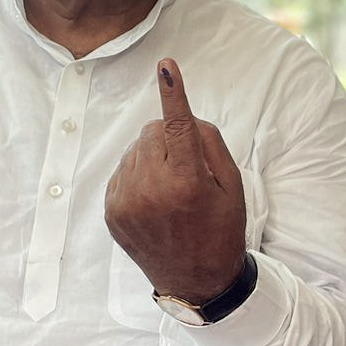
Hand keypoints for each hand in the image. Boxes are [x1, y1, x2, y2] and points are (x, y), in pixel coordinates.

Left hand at [105, 58, 246, 302]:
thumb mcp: (232, 186)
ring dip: (153, 156)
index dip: (173, 93)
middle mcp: (153, 190)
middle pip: (153, 131)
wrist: (195, 280)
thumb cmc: (220, 229)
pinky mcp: (113, 212)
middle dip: (170, 137)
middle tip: (188, 166)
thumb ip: (210, 144)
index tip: (166, 66)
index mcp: (188, 182)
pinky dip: (138, 174)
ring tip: (171, 187)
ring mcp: (128, 202)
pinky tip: (154, 198)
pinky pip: (123, 170)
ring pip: (136, 149)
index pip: (179, 125)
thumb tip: (183, 115)